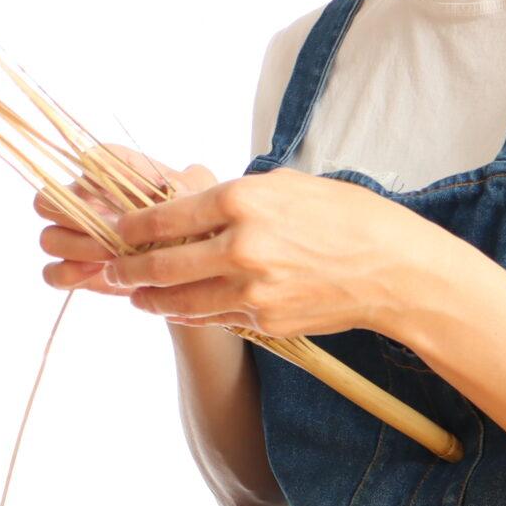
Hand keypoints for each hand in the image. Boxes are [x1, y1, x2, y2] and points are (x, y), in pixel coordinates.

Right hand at [35, 147, 217, 296]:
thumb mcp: (201, 200)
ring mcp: (78, 237)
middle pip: (50, 200)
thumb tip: (183, 177)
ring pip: (49, 237)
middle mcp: (88, 202)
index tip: (117, 196)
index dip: (94, 177)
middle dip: (74, 217)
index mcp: (113, 173)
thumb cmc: (199, 222)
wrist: (198, 266)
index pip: (88, 161)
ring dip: (75, 247)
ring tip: (109, 258)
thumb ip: (189, 186)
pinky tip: (98, 274)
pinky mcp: (77, 270)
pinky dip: (68, 274)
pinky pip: (52, 273)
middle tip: (109, 236)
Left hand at [95, 168, 448, 337]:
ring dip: (150, 299)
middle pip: (162, 263)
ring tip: (134, 296)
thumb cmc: (346, 216)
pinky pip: (214, 317)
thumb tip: (192, 203)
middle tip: (109, 269)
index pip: (167, 215)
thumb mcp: (287, 186)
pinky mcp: (265, 320)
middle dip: (127, 269)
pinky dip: (189, 314)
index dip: (133, 225)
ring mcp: (252, 288)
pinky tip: (176, 309)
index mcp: (244, 200)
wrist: (395, 269)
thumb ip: (236, 196)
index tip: (116, 228)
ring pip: (180, 300)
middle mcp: (242, 245)